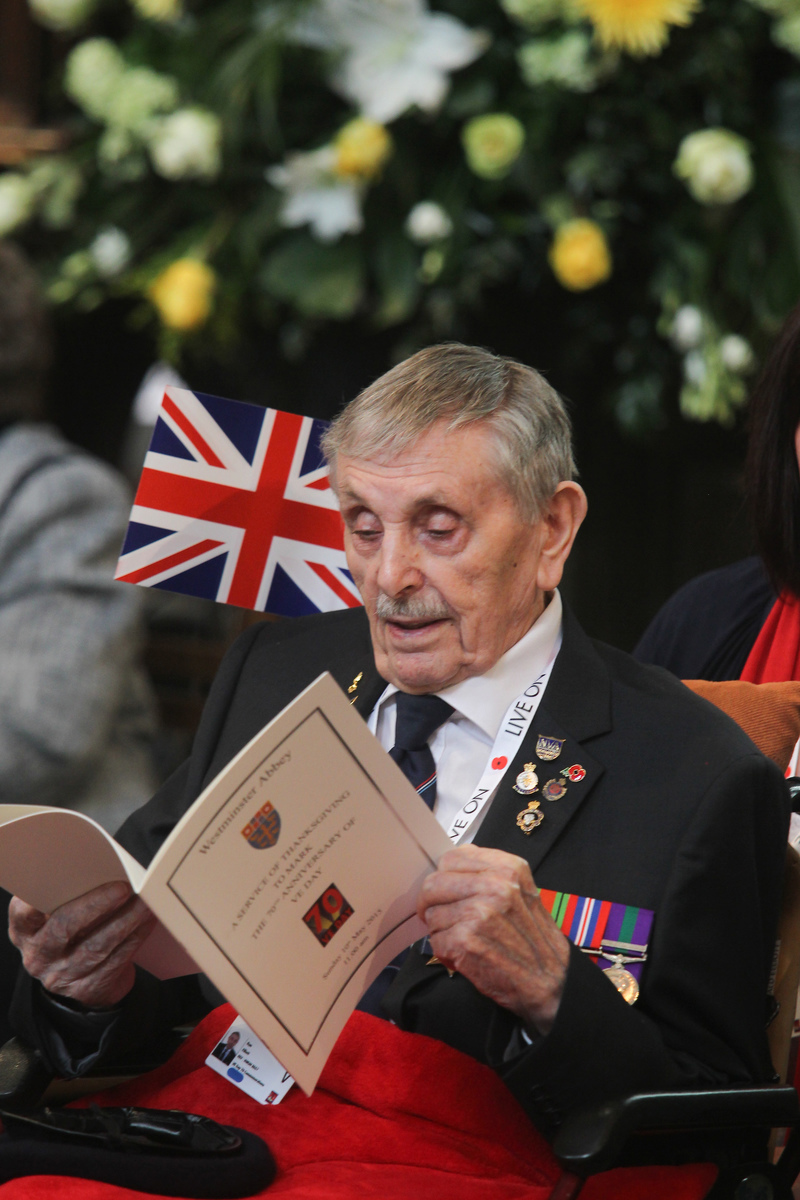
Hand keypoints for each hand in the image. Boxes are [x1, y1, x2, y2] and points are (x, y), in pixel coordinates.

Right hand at [9, 881, 156, 1009]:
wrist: (78, 980)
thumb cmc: (70, 932)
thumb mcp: (57, 915)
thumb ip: (67, 895)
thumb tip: (102, 866)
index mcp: (25, 929)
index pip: (24, 912)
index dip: (40, 899)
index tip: (65, 878)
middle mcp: (38, 954)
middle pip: (64, 926)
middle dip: (97, 904)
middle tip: (123, 887)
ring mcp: (60, 975)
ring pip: (95, 946)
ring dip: (125, 921)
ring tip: (144, 902)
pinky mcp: (86, 988)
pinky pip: (114, 961)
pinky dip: (134, 938)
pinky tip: (147, 921)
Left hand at [417, 844, 569, 1034]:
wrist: (551, 981)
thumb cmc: (534, 939)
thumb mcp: (522, 891)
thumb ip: (489, 874)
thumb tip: (450, 867)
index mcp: (507, 868)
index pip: (452, 858)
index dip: (444, 876)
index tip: (445, 890)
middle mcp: (493, 885)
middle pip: (434, 884)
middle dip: (430, 903)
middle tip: (438, 917)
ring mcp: (478, 912)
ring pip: (432, 914)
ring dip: (441, 930)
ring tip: (464, 940)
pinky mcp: (466, 941)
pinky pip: (436, 940)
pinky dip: (446, 952)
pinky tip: (465, 956)